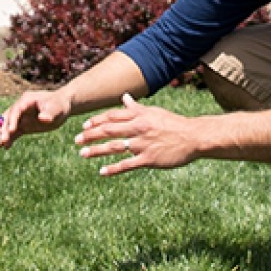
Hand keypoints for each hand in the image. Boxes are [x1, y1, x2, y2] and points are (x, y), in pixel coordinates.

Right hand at [0, 90, 72, 147]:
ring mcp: (21, 117)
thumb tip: (43, 118)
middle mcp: (20, 108)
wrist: (62, 106)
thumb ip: (49, 113)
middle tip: (2, 141)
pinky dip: (10, 139)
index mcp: (27, 100)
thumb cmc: (59, 105)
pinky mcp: (23, 125)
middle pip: (9, 118)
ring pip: (8, 125)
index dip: (12, 120)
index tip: (11, 130)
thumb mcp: (57, 108)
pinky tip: (5, 147)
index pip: (16, 110)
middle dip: (4, 129)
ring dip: (3, 135)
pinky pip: (14, 132)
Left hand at [74, 93, 199, 176]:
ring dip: (97, 150)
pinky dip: (113, 168)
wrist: (193, 137)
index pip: (112, 117)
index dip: (96, 121)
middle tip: (76, 140)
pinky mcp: (148, 159)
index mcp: (139, 116)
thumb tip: (124, 98)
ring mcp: (142, 144)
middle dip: (90, 135)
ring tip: (83, 154)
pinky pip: (127, 164)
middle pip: (109, 130)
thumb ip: (136, 108)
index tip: (84, 126)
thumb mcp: (154, 112)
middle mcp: (138, 128)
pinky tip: (102, 172)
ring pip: (114, 147)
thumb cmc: (173, 124)